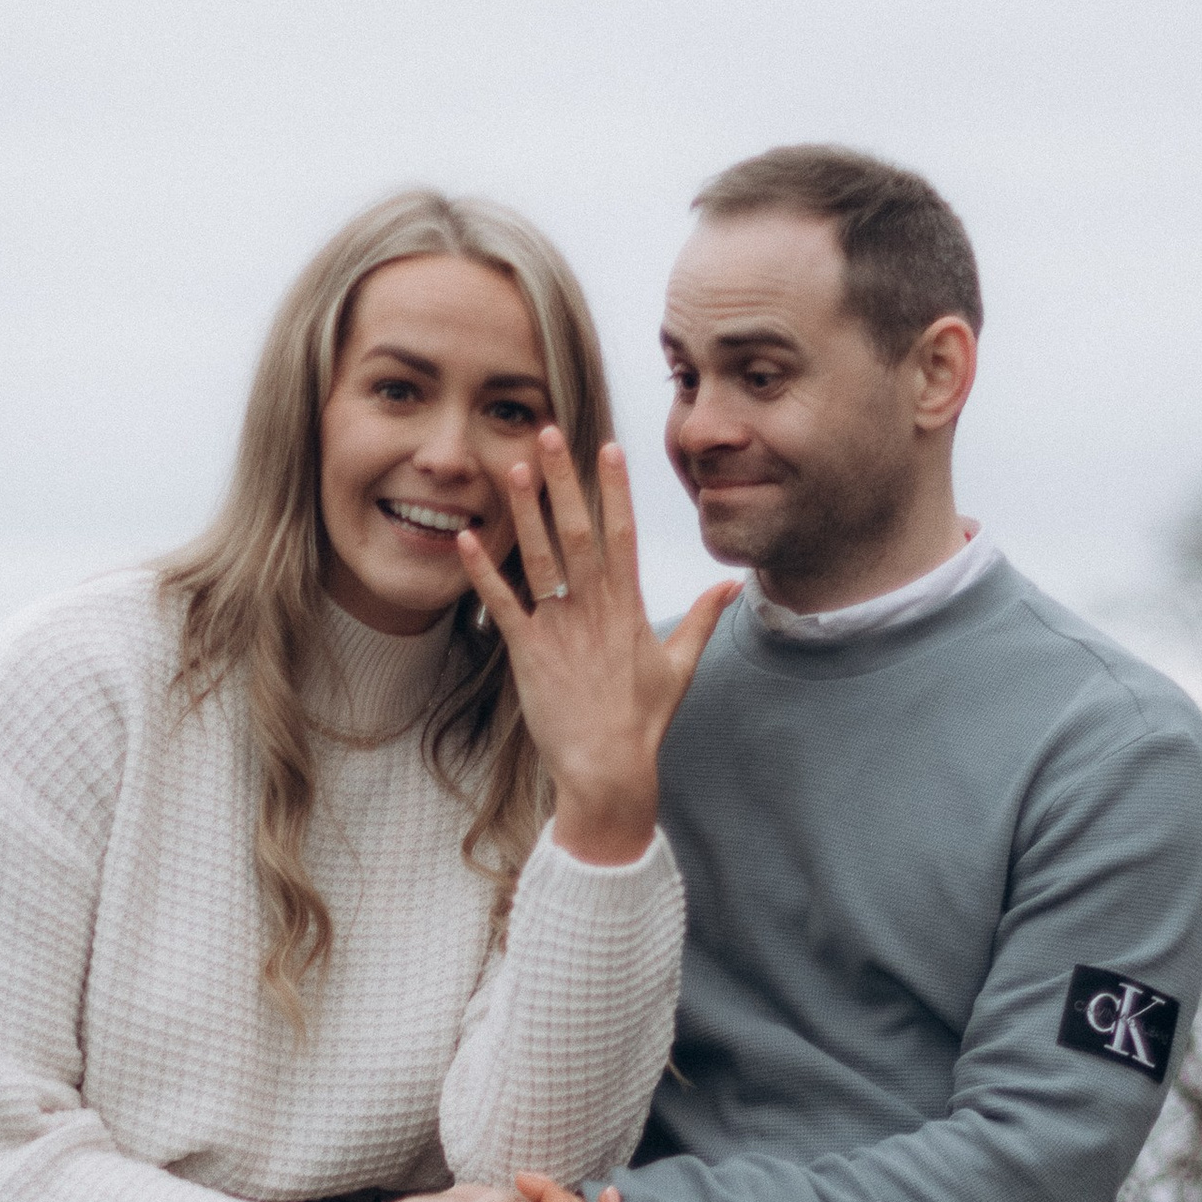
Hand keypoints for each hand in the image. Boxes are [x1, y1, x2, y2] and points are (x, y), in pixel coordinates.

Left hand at [453, 427, 736, 863]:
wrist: (608, 768)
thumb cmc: (643, 721)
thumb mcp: (680, 667)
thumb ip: (704, 619)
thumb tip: (733, 585)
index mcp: (629, 607)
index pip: (622, 533)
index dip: (614, 488)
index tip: (607, 447)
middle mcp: (594, 608)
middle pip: (578, 530)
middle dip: (563, 480)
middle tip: (549, 433)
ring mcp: (560, 628)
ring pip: (541, 557)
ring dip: (526, 511)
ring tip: (513, 467)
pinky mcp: (528, 653)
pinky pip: (504, 604)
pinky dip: (484, 572)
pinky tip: (467, 538)